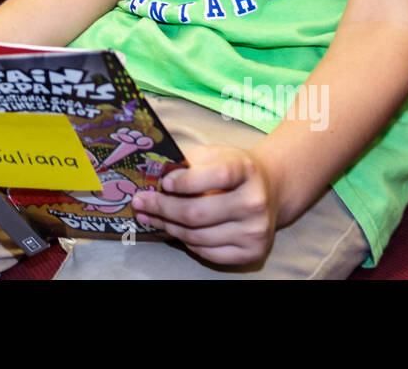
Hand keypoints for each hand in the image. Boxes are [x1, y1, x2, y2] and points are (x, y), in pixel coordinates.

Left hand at [130, 145, 278, 266]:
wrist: (268, 190)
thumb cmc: (231, 170)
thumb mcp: (213, 155)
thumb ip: (187, 163)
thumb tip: (153, 178)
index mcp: (245, 170)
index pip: (217, 176)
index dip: (186, 181)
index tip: (163, 183)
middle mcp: (254, 202)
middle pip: (197, 212)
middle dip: (162, 208)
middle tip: (140, 203)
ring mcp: (255, 230)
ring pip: (197, 236)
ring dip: (168, 226)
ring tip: (150, 216)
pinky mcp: (253, 252)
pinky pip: (207, 252)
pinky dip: (186, 242)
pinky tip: (174, 230)